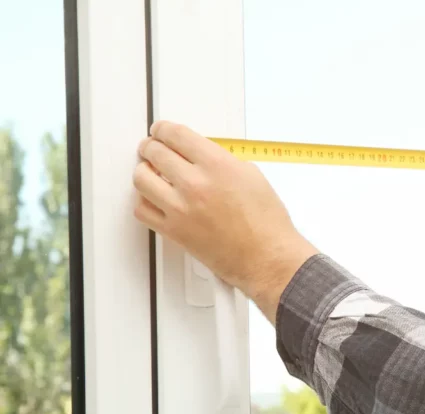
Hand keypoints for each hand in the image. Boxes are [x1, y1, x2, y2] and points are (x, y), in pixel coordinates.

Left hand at [133, 121, 317, 320]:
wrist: (266, 257)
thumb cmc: (266, 222)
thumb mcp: (252, 176)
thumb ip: (223, 160)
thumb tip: (201, 156)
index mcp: (217, 165)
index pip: (176, 135)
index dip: (164, 129)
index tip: (161, 131)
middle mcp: (195, 183)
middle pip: (155, 152)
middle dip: (152, 146)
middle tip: (152, 148)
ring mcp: (180, 208)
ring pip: (141, 178)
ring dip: (144, 171)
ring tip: (151, 172)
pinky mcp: (173, 230)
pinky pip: (142, 209)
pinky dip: (144, 200)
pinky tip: (155, 198)